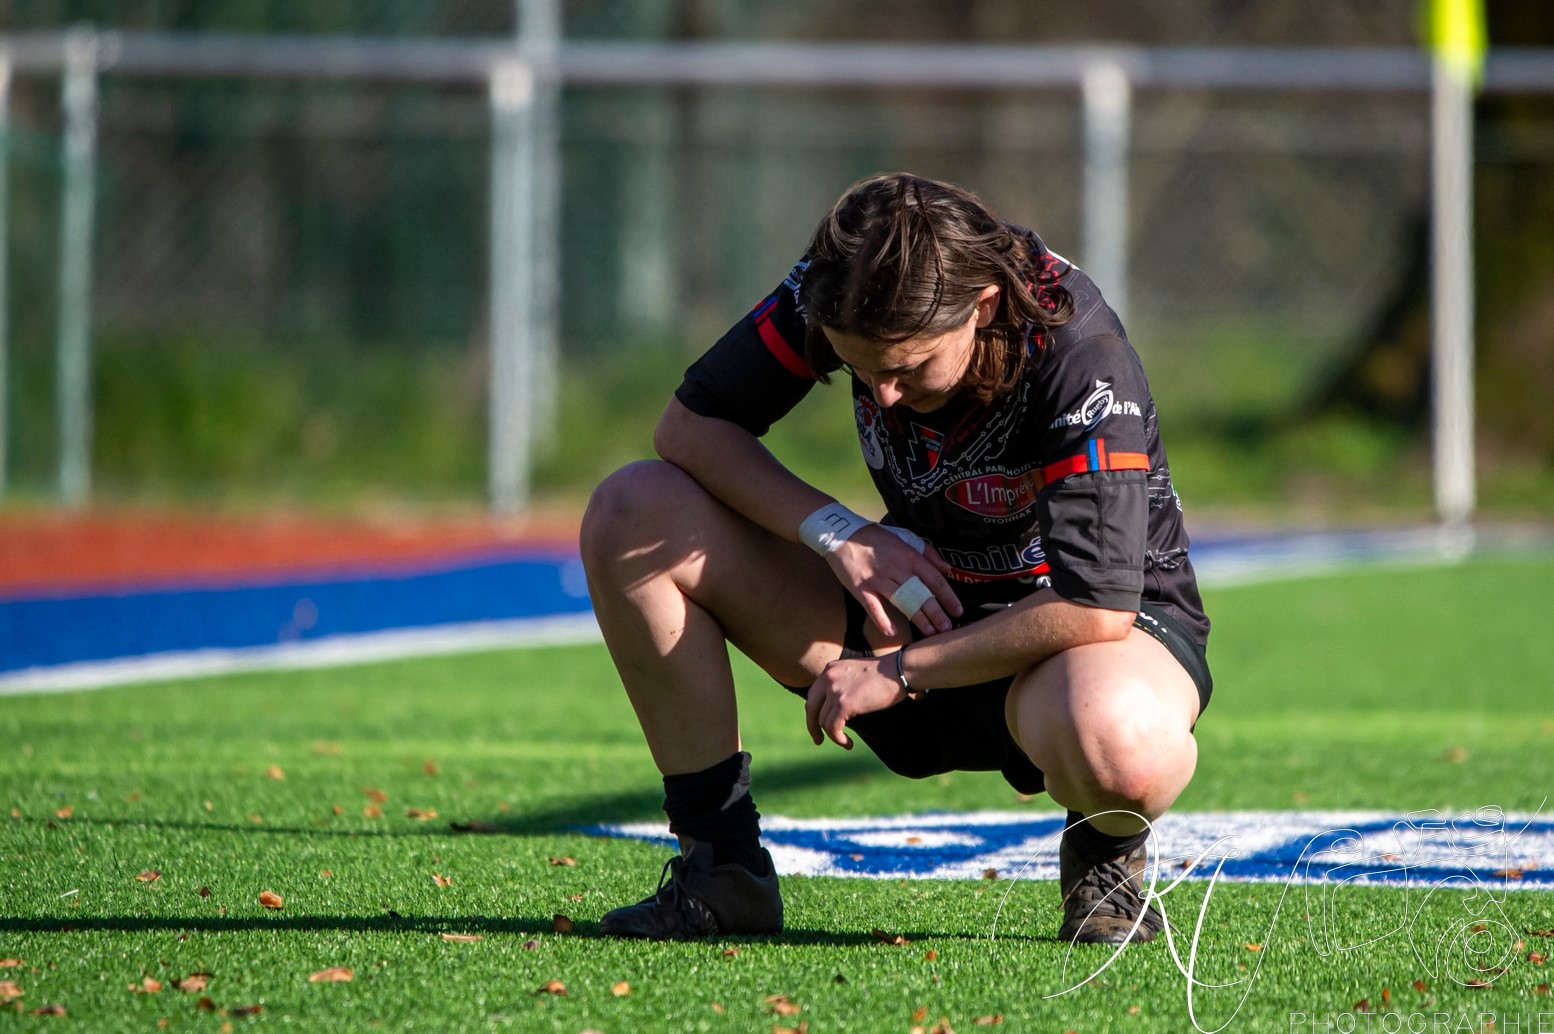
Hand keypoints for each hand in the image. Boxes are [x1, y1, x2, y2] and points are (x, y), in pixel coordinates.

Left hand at [805, 654, 905, 748]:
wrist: (899, 670)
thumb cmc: (886, 674)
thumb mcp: (856, 673)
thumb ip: (844, 683)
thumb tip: (840, 704)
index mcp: (830, 669)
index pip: (814, 694)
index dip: (815, 711)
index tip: (820, 724)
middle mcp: (828, 678)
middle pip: (811, 708)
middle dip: (813, 726)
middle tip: (818, 739)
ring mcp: (834, 690)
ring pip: (822, 720)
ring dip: (832, 736)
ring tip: (844, 742)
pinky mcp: (844, 704)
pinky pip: (832, 727)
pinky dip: (837, 739)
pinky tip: (847, 743)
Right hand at [827, 524, 962, 636]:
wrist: (842, 535)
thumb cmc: (876, 538)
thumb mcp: (905, 538)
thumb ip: (927, 553)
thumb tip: (947, 570)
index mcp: (909, 556)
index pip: (934, 579)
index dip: (948, 596)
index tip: (957, 610)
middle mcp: (896, 568)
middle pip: (921, 594)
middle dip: (936, 613)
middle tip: (948, 628)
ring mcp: (878, 579)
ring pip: (902, 602)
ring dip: (917, 618)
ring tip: (930, 632)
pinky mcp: (861, 588)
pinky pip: (874, 608)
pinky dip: (882, 621)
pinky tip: (893, 632)